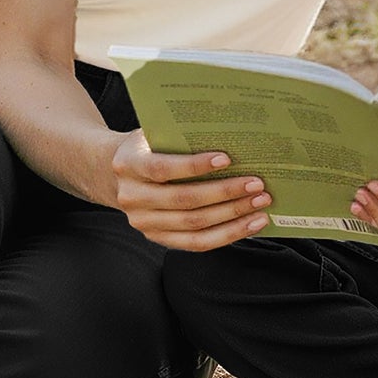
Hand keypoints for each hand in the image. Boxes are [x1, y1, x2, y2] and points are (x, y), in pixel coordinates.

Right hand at [111, 133, 270, 250]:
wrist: (116, 173)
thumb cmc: (148, 147)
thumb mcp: (155, 134)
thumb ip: (180, 137)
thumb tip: (231, 137)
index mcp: (128, 165)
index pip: (162, 168)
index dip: (194, 165)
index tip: (227, 159)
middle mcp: (132, 197)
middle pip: (184, 200)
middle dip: (225, 193)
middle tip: (256, 184)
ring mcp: (144, 223)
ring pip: (194, 225)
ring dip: (232, 216)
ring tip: (260, 204)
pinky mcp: (158, 238)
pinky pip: (197, 243)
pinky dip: (227, 234)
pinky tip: (250, 224)